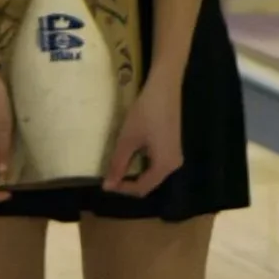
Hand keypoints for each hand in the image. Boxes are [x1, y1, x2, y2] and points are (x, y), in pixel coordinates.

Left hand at [102, 75, 179, 196]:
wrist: (163, 89)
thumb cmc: (145, 114)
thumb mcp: (127, 140)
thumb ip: (118, 164)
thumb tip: (109, 185)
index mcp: (165, 166)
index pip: (143, 188)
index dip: (122, 188)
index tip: (104, 182)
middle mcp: (174, 164)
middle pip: (149, 182)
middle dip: (128, 182)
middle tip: (109, 175)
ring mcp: (174, 155)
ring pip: (151, 173)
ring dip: (133, 172)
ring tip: (115, 166)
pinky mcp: (171, 146)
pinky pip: (155, 163)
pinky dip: (140, 163)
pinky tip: (128, 155)